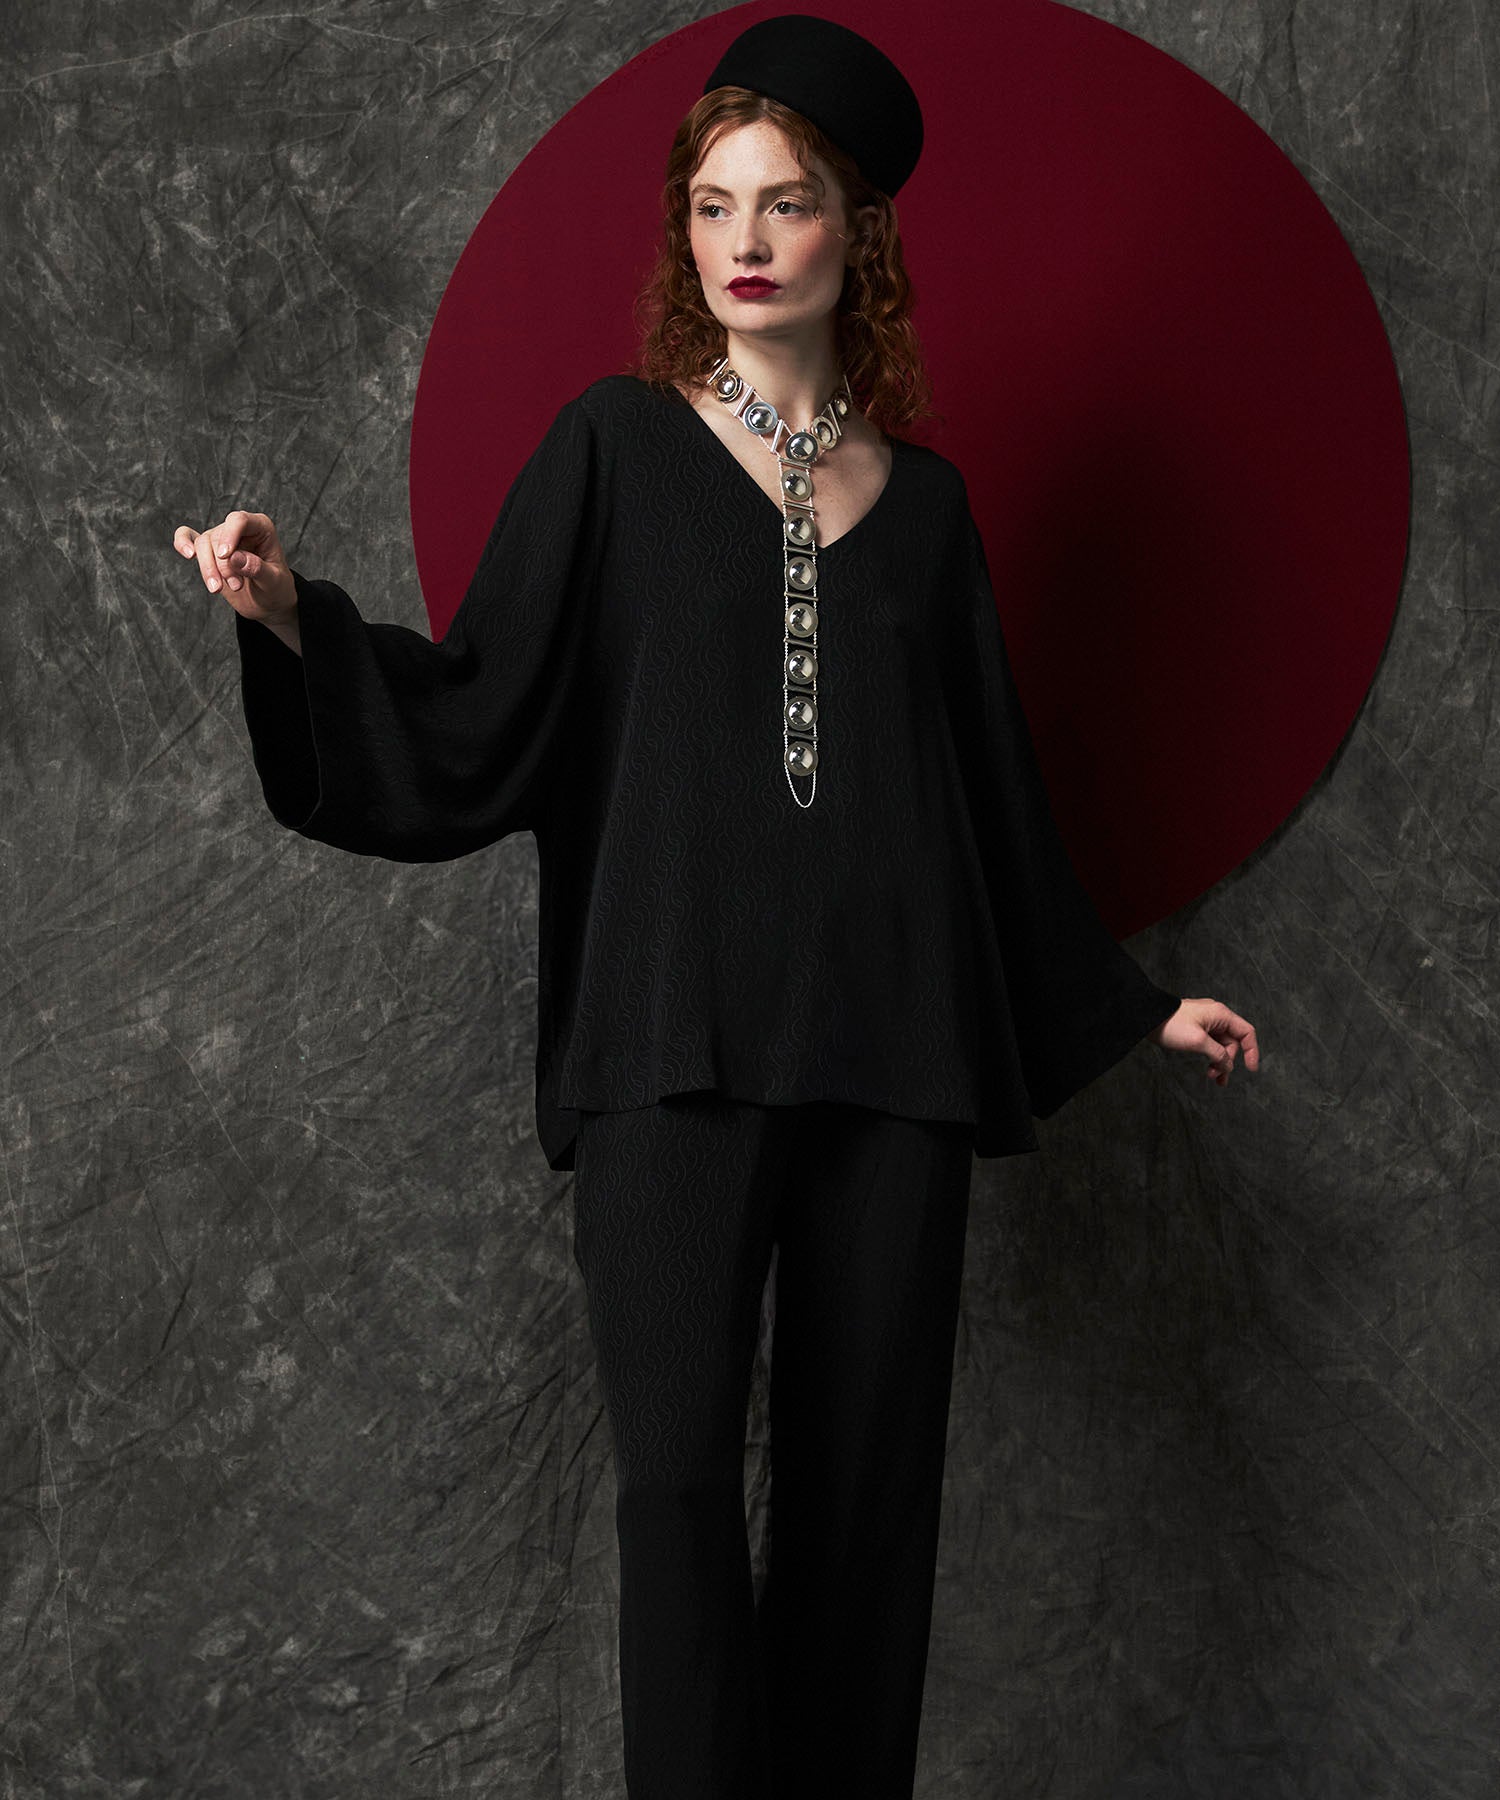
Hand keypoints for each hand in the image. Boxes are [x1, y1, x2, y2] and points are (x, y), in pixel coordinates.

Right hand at [172, 510, 296, 622]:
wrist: (268, 602)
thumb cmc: (276, 588)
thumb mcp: (274, 581)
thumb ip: (257, 568)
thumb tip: (233, 557)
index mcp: (260, 527)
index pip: (239, 520)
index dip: (229, 536)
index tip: (225, 556)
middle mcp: (239, 528)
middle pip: (217, 537)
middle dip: (222, 565)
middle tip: (236, 586)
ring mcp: (221, 538)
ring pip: (202, 544)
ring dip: (208, 569)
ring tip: (219, 589)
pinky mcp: (208, 551)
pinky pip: (187, 537)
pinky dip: (182, 542)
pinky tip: (188, 554)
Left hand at [1150, 998, 1258, 1087]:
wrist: (1146, 1017)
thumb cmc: (1170, 1024)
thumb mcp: (1197, 1041)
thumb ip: (1217, 1053)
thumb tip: (1228, 1064)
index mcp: (1221, 1014)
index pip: (1246, 1032)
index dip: (1252, 1051)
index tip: (1251, 1069)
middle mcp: (1216, 1017)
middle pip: (1233, 1042)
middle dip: (1227, 1061)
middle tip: (1215, 1077)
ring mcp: (1206, 1022)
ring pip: (1221, 1045)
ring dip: (1219, 1062)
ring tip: (1212, 1078)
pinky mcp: (1196, 1028)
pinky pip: (1211, 1044)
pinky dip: (1211, 1057)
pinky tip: (1209, 1069)